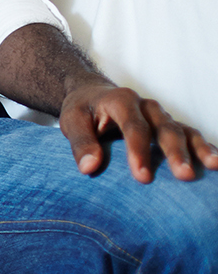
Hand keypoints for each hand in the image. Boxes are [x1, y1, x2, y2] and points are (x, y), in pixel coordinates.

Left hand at [59, 81, 217, 181]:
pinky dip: (204, 148)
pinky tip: (216, 163)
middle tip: (184, 175)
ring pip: (184, 131)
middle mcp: (146, 107)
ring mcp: (161, 116)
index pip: (133, 127)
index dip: (139, 151)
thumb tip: (88, 167)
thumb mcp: (71, 121)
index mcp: (121, 100)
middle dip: (175, 152)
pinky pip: (191, 136)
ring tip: (214, 166)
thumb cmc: (82, 111)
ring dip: (198, 149)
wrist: (92, 95)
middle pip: (165, 128)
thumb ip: (80, 142)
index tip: (143, 178)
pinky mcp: (170, 126)